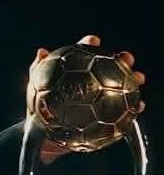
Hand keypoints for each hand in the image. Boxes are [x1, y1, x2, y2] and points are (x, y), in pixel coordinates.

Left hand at [27, 35, 146, 164]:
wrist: (43, 133)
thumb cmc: (39, 106)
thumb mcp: (36, 87)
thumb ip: (37, 68)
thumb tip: (42, 52)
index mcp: (75, 71)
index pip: (84, 53)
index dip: (90, 44)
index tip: (94, 41)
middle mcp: (91, 81)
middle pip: (109, 66)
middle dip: (121, 59)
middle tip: (126, 58)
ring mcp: (99, 98)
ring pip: (121, 87)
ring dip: (132, 81)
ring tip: (137, 79)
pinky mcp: (105, 116)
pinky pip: (122, 111)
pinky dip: (131, 108)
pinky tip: (137, 106)